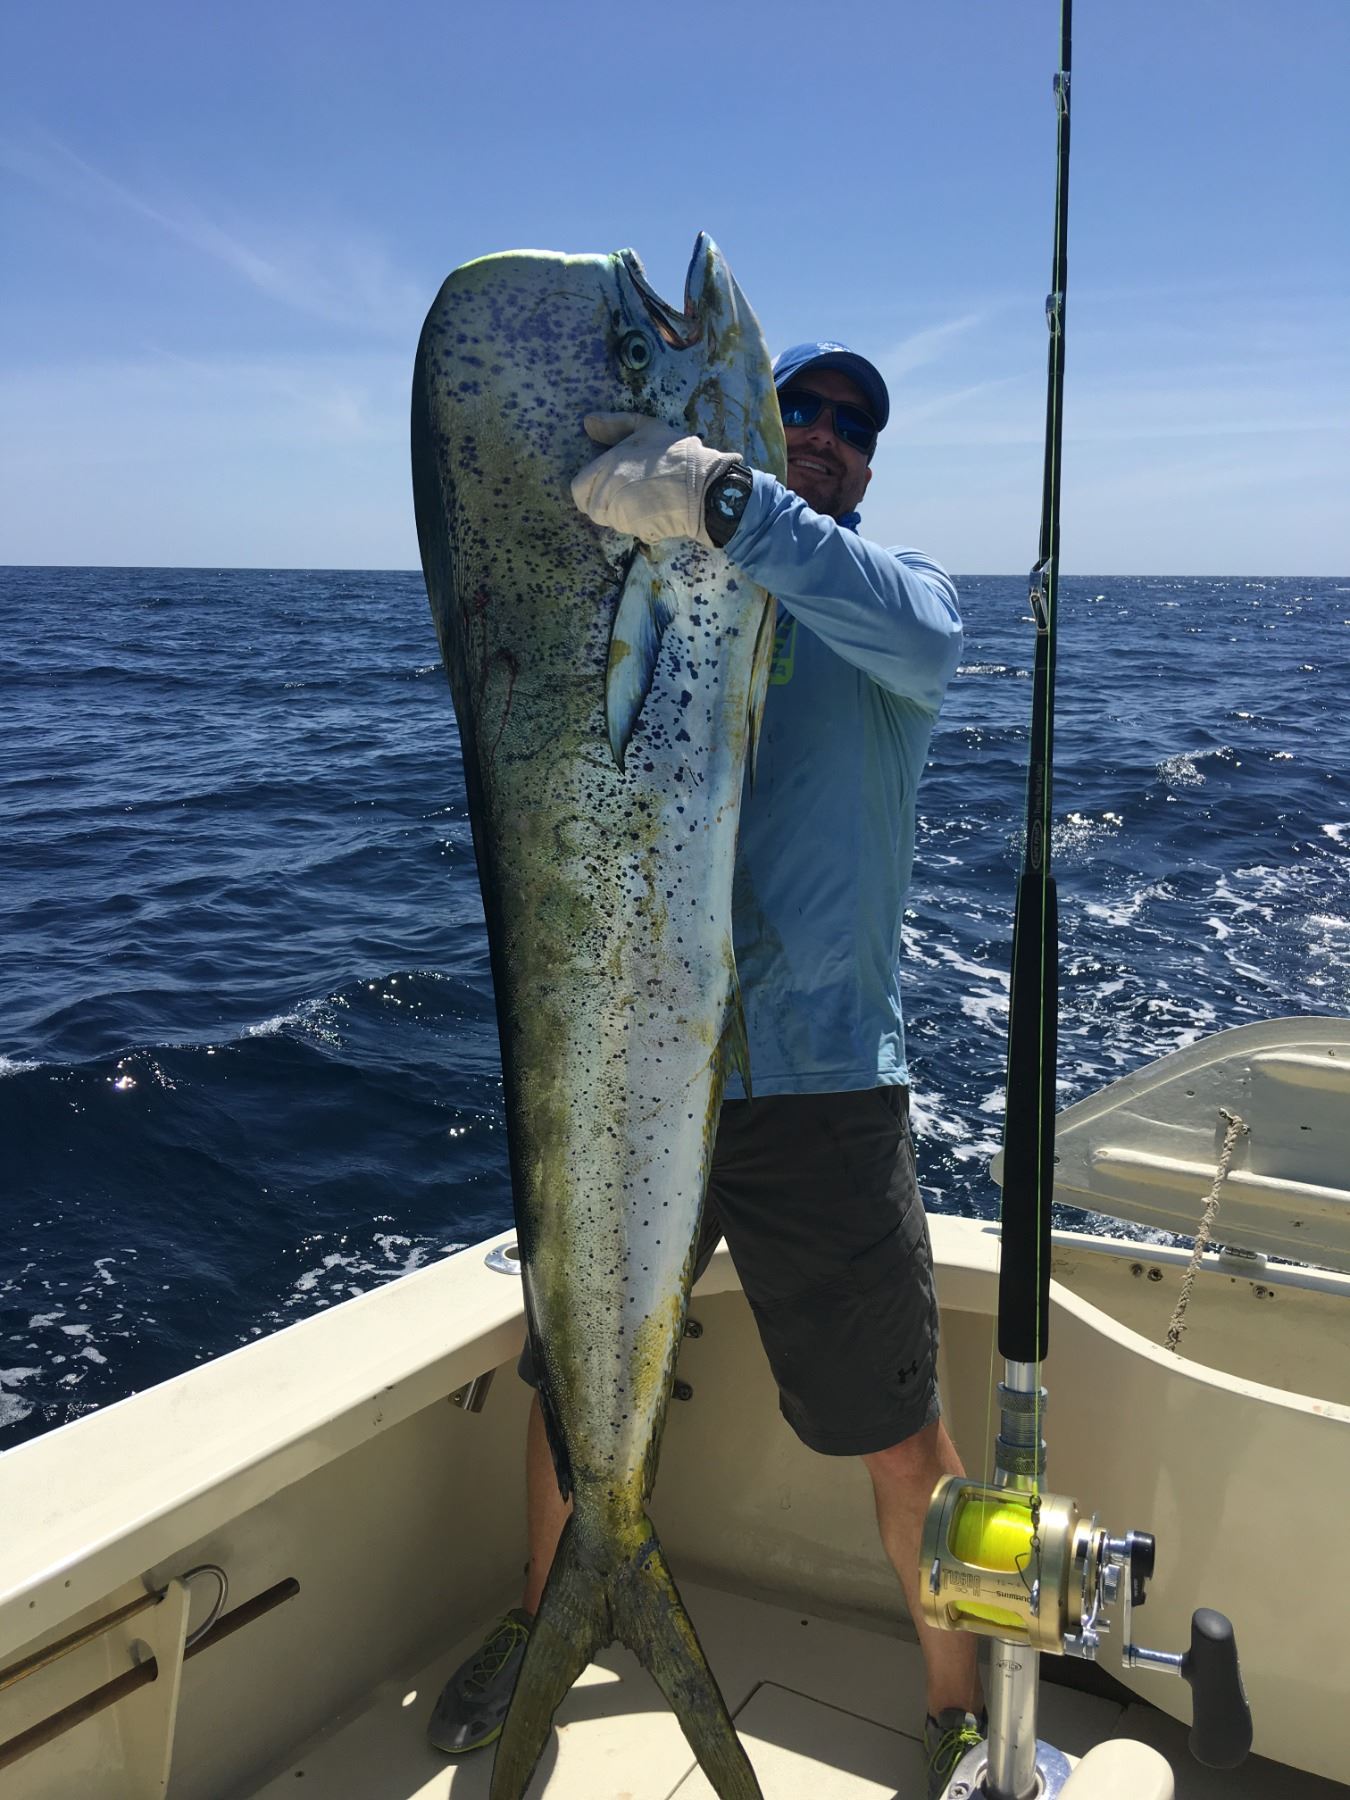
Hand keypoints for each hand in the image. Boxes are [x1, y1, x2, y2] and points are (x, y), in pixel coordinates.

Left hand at [570, 413, 738, 547]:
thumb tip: (588, 422)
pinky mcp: (636, 530)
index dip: (588, 489)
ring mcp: (621, 514)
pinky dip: (636, 524)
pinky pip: (627, 529)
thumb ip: (614, 425)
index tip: (604, 485)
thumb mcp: (646, 428)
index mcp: (606, 466)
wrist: (702, 485)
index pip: (578, 489)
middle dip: (605, 503)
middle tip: (627, 493)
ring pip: (609, 520)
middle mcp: (607, 492)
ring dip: (620, 514)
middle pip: (592, 508)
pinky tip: (653, 510)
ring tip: (643, 500)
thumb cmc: (675, 453)